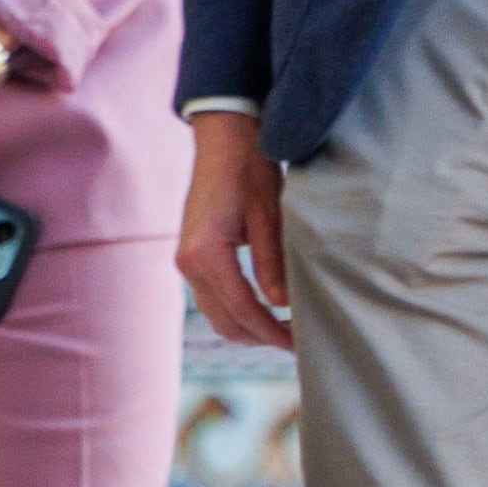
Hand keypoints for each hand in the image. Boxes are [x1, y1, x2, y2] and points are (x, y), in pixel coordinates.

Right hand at [174, 110, 292, 352]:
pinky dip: (239, 311)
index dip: (272, 332)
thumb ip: (273, 263)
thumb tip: (284, 305)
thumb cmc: (249, 172)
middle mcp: (188, 263)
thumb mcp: (269, 217)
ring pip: (217, 314)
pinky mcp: (193, 257)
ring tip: (286, 329)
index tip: (300, 344)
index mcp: (205, 254)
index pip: (242, 309)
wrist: (224, 143)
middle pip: (224, 321)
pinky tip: (267, 308)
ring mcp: (186, 261)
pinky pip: (214, 298)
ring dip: (249, 327)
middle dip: (261, 337)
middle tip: (299, 342)